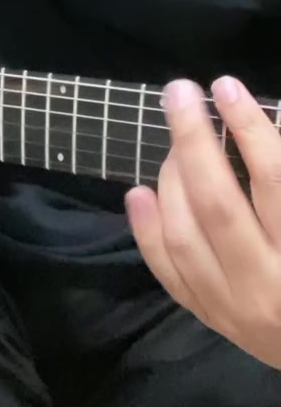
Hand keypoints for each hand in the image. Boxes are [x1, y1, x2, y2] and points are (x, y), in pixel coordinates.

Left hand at [126, 76, 280, 368]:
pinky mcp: (212, 319)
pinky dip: (147, 229)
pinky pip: (168, 271)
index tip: (226, 87)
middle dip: (193, 139)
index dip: (249, 128)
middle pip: (218, 203)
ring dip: (170, 177)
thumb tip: (260, 125)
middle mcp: (270, 285)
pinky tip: (140, 191)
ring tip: (173, 141)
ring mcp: (235, 308)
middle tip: (178, 92)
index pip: (274, 179)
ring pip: (184, 234)